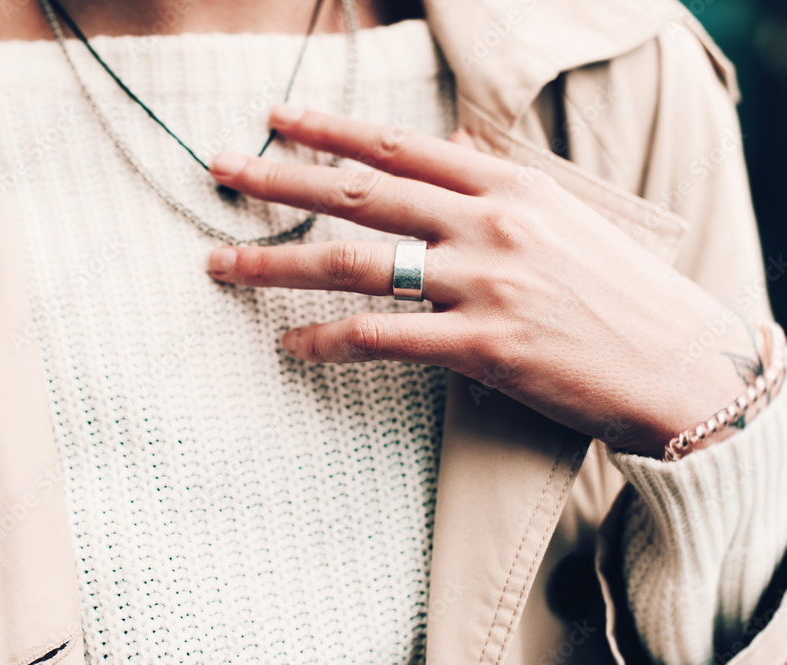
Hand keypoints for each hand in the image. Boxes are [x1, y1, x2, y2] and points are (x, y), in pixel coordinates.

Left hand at [206, 105, 760, 456]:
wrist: (682, 366)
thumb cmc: (622, 294)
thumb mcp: (564, 220)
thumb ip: (497, 193)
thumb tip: (446, 164)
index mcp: (507, 186)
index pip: (398, 145)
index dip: (329, 129)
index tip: (275, 117)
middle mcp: (487, 225)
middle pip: (360, 192)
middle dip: (279, 177)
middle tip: (220, 168)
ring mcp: (482, 283)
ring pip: (354, 262)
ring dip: (277, 261)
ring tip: (222, 263)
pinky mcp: (481, 346)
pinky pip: (381, 338)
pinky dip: (326, 340)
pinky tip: (290, 344)